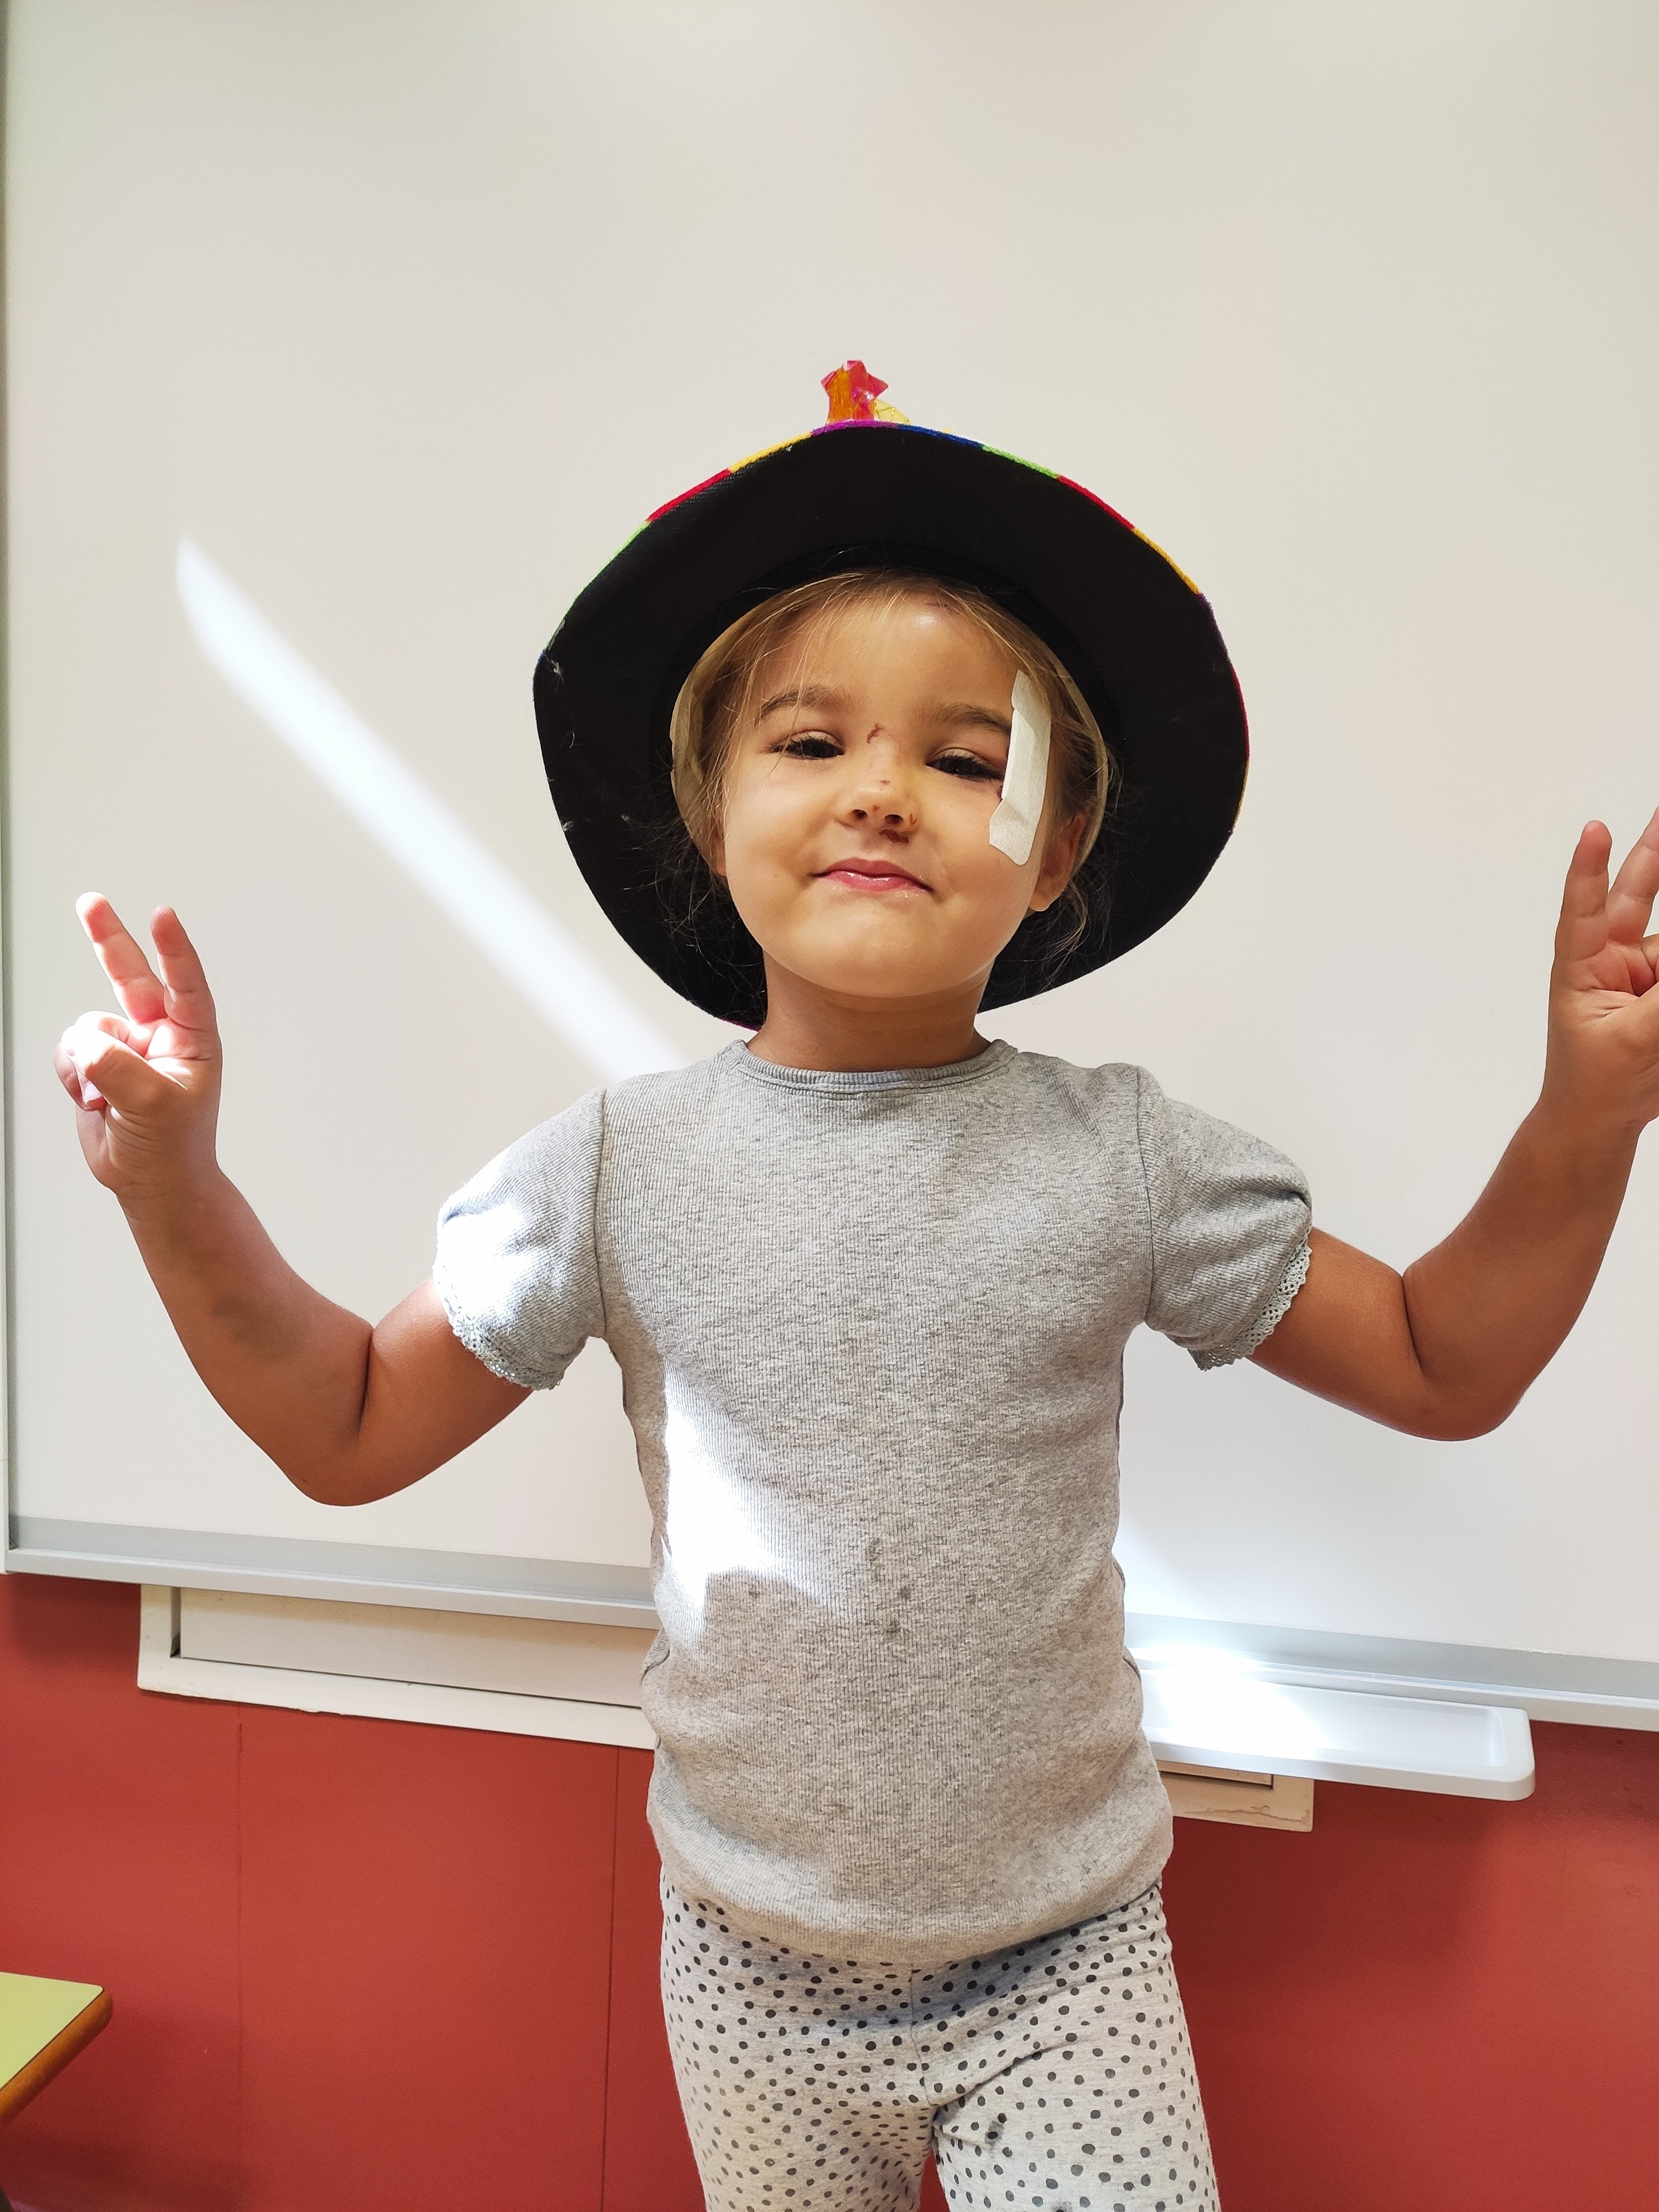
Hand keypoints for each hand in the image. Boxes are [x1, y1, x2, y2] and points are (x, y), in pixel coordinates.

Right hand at [56, 897, 222, 1203]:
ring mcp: (127, 1047)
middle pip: (131, 976)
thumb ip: (119, 1068)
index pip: (186, 984)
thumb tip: (85, 1043)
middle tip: (90, 903)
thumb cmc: (173, 1145)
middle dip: (109, 939)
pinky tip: (92, 1100)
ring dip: (87, 1062)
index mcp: (192, 1038)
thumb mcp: (153, 1105)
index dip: (173, 949)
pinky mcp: (97, 1063)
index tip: (162, 914)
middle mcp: (160, 1035)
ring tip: (106, 1098)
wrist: (151, 1181)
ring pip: (88, 1028)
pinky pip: (69, 1051)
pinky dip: (72, 1075)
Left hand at [1541, 809, 1658, 1141]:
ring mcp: (1646, 972)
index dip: (1588, 870)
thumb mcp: (1631, 1040)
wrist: (1601, 1121)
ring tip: (1649, 1012)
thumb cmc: (1594, 1082)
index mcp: (1582, 966)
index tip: (1593, 830)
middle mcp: (1612, 958)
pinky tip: (1656, 1017)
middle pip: (1637, 893)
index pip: (1583, 910)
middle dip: (1655, 851)